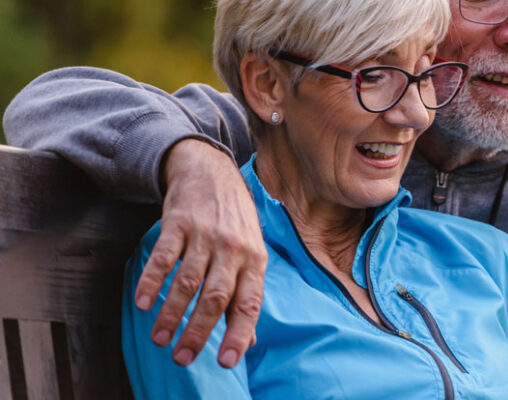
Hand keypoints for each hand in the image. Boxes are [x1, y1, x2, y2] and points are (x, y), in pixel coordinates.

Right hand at [134, 138, 266, 367]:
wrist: (211, 172)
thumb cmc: (234, 223)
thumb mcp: (251, 255)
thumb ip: (246, 296)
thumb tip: (248, 342)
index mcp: (255, 261)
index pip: (249, 303)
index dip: (238, 333)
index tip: (226, 361)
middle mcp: (233, 249)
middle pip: (216, 297)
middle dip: (198, 331)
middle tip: (182, 358)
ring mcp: (206, 236)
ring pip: (188, 281)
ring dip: (172, 313)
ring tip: (160, 339)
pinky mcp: (178, 224)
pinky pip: (164, 257)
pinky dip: (152, 281)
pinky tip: (143, 303)